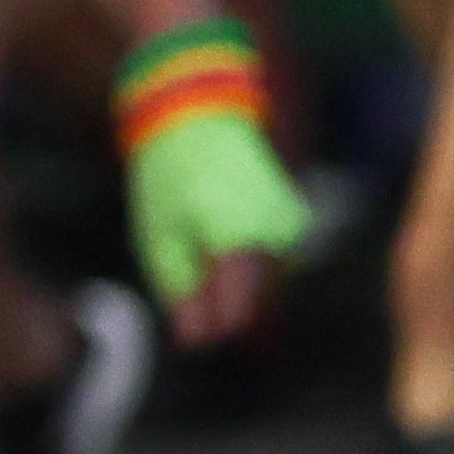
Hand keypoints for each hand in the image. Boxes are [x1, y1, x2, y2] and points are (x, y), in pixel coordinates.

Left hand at [125, 103, 310, 340]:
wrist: (200, 114)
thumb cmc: (172, 173)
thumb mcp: (160, 235)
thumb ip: (180, 290)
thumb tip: (195, 339)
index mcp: (242, 243)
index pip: (237, 315)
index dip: (210, 329)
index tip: (189, 332)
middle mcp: (278, 239)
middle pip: (251, 301)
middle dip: (220, 302)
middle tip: (186, 269)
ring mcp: (292, 228)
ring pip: (260, 280)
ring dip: (232, 278)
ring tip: (197, 236)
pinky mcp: (294, 219)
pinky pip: (268, 257)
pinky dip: (243, 256)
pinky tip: (217, 229)